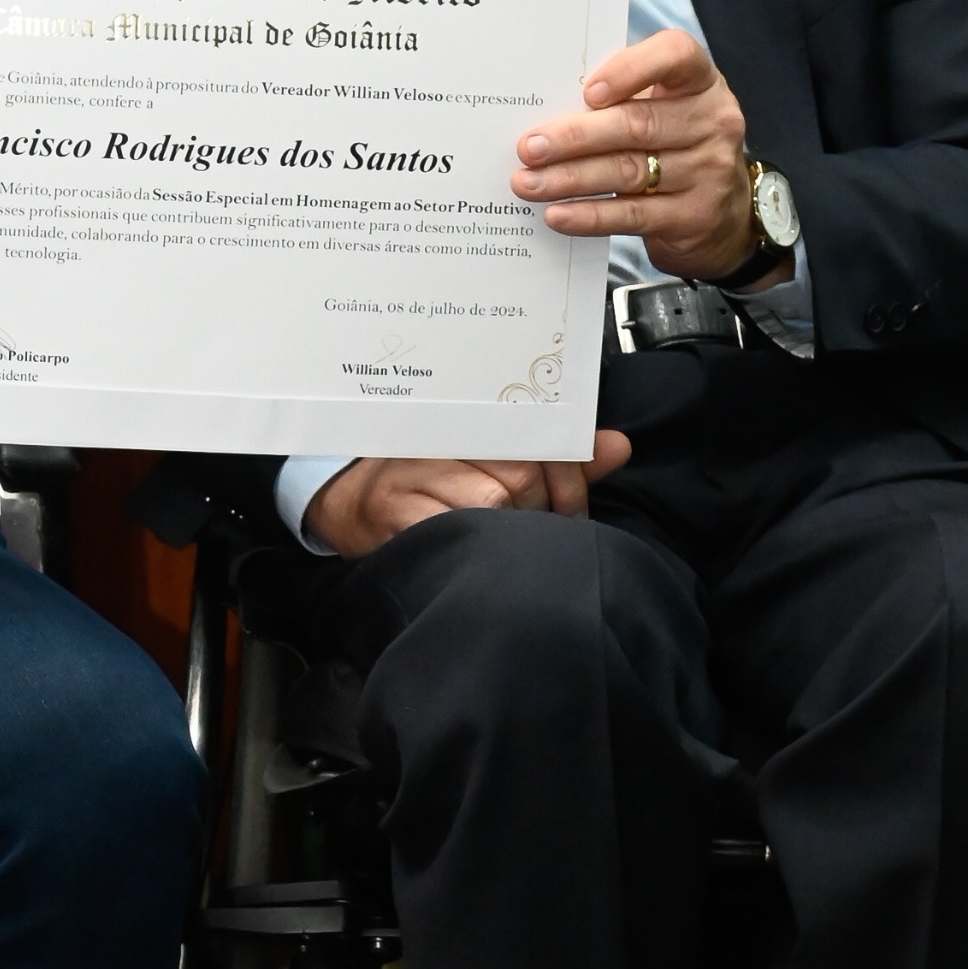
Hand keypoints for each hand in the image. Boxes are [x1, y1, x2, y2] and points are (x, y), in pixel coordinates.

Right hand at [308, 433, 632, 560]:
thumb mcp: (493, 459)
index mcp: (473, 418)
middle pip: (524, 473)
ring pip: (496, 501)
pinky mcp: (398, 513)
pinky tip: (473, 550)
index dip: (566, 474)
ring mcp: (419, 475)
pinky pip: (457, 531)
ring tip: (501, 539)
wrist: (348, 502)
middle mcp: (445, 439)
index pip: (538, 436)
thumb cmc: (426, 482)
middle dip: (541, 509)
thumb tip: (619, 446)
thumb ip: (558, 457)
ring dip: (510, 530)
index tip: (569, 502)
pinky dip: (474, 545)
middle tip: (535, 527)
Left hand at [513, 27, 754, 279]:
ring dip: (569, 178)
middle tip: (529, 147)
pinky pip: (631, 215)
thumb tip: (546, 107)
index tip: (587, 92)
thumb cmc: (674, 143)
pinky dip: (589, 215)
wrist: (725, 214)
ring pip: (627, 171)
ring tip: (527, 183)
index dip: (630, 70)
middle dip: (575, 136)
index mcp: (700, 80)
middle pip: (637, 123)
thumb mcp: (663, 106)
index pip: (676, 55)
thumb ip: (621, 96)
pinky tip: (557, 214)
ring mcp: (708, 171)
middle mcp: (712, 121)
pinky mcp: (693, 217)